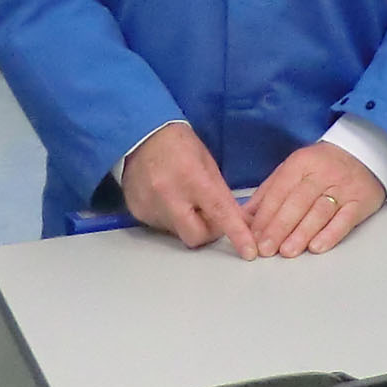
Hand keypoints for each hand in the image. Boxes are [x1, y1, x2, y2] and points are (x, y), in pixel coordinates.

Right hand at [120, 123, 256, 259]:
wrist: (139, 134)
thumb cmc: (177, 144)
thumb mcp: (207, 164)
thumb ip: (223, 196)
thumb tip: (242, 223)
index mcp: (191, 177)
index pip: (219, 212)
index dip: (236, 234)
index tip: (248, 251)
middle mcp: (168, 195)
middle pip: (196, 236)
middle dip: (209, 231)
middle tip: (210, 215)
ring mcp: (150, 205)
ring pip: (178, 232)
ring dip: (188, 222)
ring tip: (182, 196)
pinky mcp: (138, 211)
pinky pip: (162, 226)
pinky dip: (171, 218)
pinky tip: (166, 197)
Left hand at [245, 141, 386, 258]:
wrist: (364, 154)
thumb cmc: (321, 167)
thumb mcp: (293, 170)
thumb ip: (269, 193)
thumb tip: (245, 218)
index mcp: (301, 163)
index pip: (279, 191)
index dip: (265, 215)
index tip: (253, 237)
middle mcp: (322, 174)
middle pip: (298, 202)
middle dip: (279, 227)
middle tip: (266, 248)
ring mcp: (343, 188)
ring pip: (319, 212)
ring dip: (301, 233)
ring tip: (287, 251)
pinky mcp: (360, 202)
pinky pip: (344, 220)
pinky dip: (330, 234)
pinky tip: (316, 247)